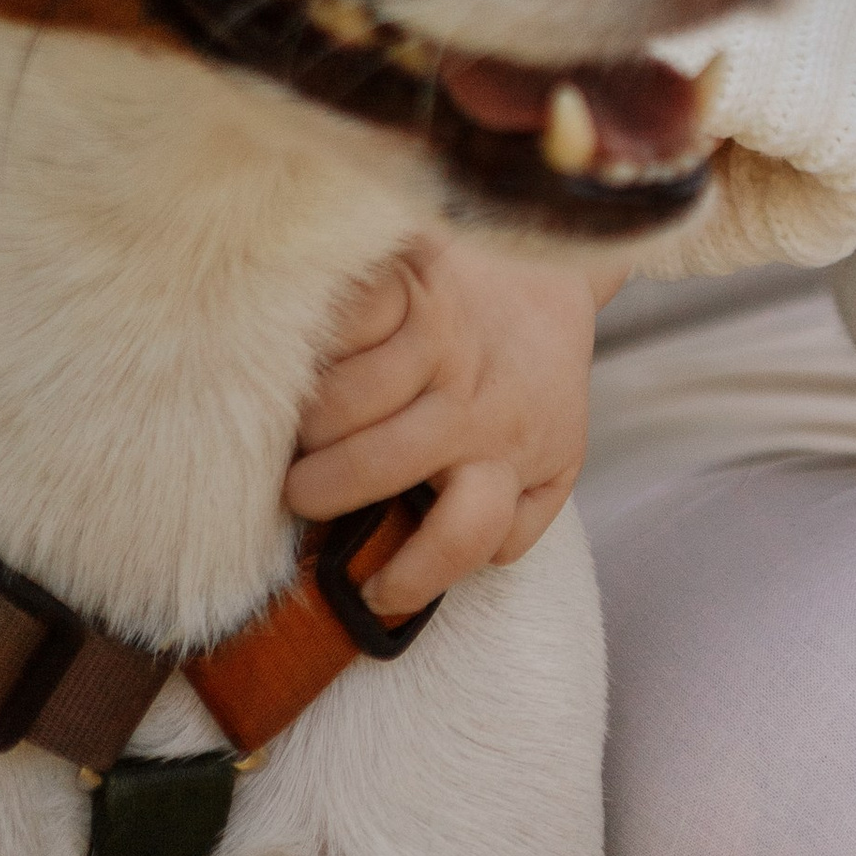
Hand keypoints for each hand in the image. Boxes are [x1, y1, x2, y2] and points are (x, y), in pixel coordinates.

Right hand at [284, 230, 623, 615]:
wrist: (552, 264)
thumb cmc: (532, 379)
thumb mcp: (552, 454)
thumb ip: (516, 518)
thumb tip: (447, 570)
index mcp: (518, 453)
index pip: (464, 535)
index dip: (411, 579)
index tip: (372, 592)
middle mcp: (478, 399)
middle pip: (370, 466)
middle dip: (317, 491)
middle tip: (302, 492)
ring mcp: (444, 337)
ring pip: (341, 403)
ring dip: (307, 427)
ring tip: (303, 432)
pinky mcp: (413, 281)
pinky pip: (340, 331)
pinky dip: (318, 350)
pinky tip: (317, 361)